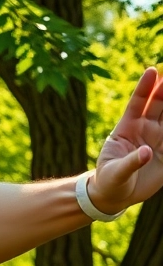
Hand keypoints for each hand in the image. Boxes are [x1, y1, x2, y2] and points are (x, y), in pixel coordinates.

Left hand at [91, 66, 162, 213]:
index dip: (145, 87)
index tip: (152, 71)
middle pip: (159, 104)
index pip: (138, 103)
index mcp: (127, 128)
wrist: (115, 194)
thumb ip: (129, 162)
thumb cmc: (109, 179)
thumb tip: (147, 152)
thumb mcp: (114, 173)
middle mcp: (145, 129)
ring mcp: (158, 138)